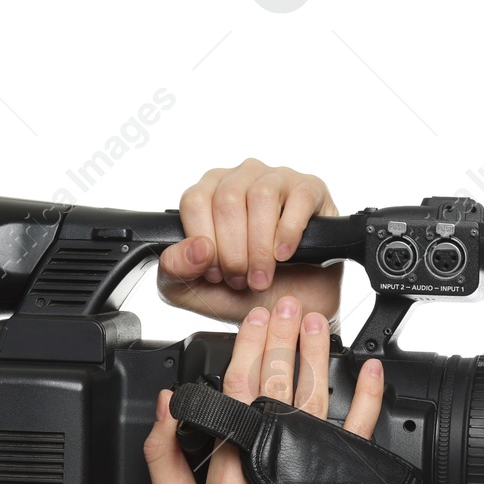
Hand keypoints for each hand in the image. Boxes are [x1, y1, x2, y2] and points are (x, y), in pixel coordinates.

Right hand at [142, 294, 384, 483]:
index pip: (238, 393)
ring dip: (317, 352)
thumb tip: (164, 408)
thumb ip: (161, 459)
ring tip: (316, 322)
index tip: (253, 321)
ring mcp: (311, 473)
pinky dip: (368, 397)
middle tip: (284, 306)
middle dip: (282, 338)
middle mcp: (271, 464)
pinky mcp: (343, 483)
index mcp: (229, 469)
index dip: (247, 349)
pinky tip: (370, 370)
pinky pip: (361, 431)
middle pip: (279, 384)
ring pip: (317, 397)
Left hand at [156, 159, 342, 328]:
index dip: (204, 242)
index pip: (195, 201)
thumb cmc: (238, 291)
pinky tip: (284, 256)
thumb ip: (174, 269)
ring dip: (260, 247)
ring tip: (262, 276)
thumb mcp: (191, 289)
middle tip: (240, 280)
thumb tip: (196, 248)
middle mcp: (240, 178)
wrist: (286, 306)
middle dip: (233, 251)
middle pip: (228, 200)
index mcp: (207, 193)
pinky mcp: (309, 189)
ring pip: (261, 197)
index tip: (214, 273)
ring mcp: (276, 179)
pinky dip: (288, 234)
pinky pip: (297, 200)